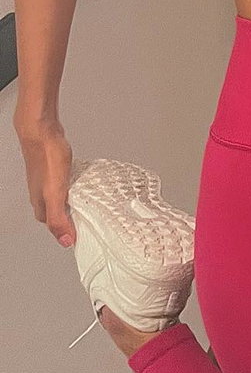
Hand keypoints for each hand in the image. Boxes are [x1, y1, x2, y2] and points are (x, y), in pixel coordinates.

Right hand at [16, 120, 76, 247]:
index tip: (81, 234)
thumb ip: (58, 218)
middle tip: (88, 219)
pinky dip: (73, 186)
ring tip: (88, 203)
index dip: (65, 231)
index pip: (53, 225)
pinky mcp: (53, 167)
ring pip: (59, 197)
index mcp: (40, 203)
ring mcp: (46, 180)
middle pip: (56, 212)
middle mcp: (40, 193)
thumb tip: (65, 241)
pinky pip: (64, 183)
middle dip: (70, 217)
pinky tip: (81, 182)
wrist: (42, 132)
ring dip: (72, 202)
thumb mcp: (55, 194)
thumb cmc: (47, 159)